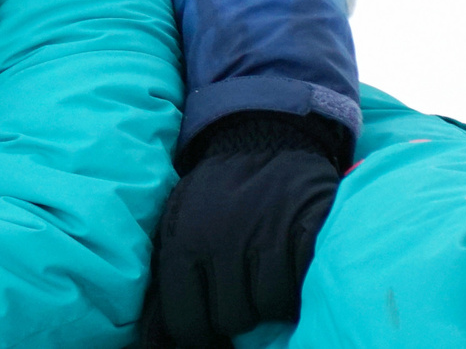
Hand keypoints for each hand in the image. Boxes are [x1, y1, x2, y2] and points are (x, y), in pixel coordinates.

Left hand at [142, 113, 343, 347]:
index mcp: (183, 240)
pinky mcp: (305, 231)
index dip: (200, 332)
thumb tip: (159, 337)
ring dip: (273, 301)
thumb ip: (172, 272)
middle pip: (232, 318)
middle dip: (239, 313)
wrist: (264, 137)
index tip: (211, 328)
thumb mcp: (180, 221)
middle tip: (245, 290)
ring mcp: (266, 235)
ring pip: (270, 308)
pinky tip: (294, 266)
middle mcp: (222, 239)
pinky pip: (303, 286)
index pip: (186, 320)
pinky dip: (301, 284)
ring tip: (271, 274)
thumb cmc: (217, 193)